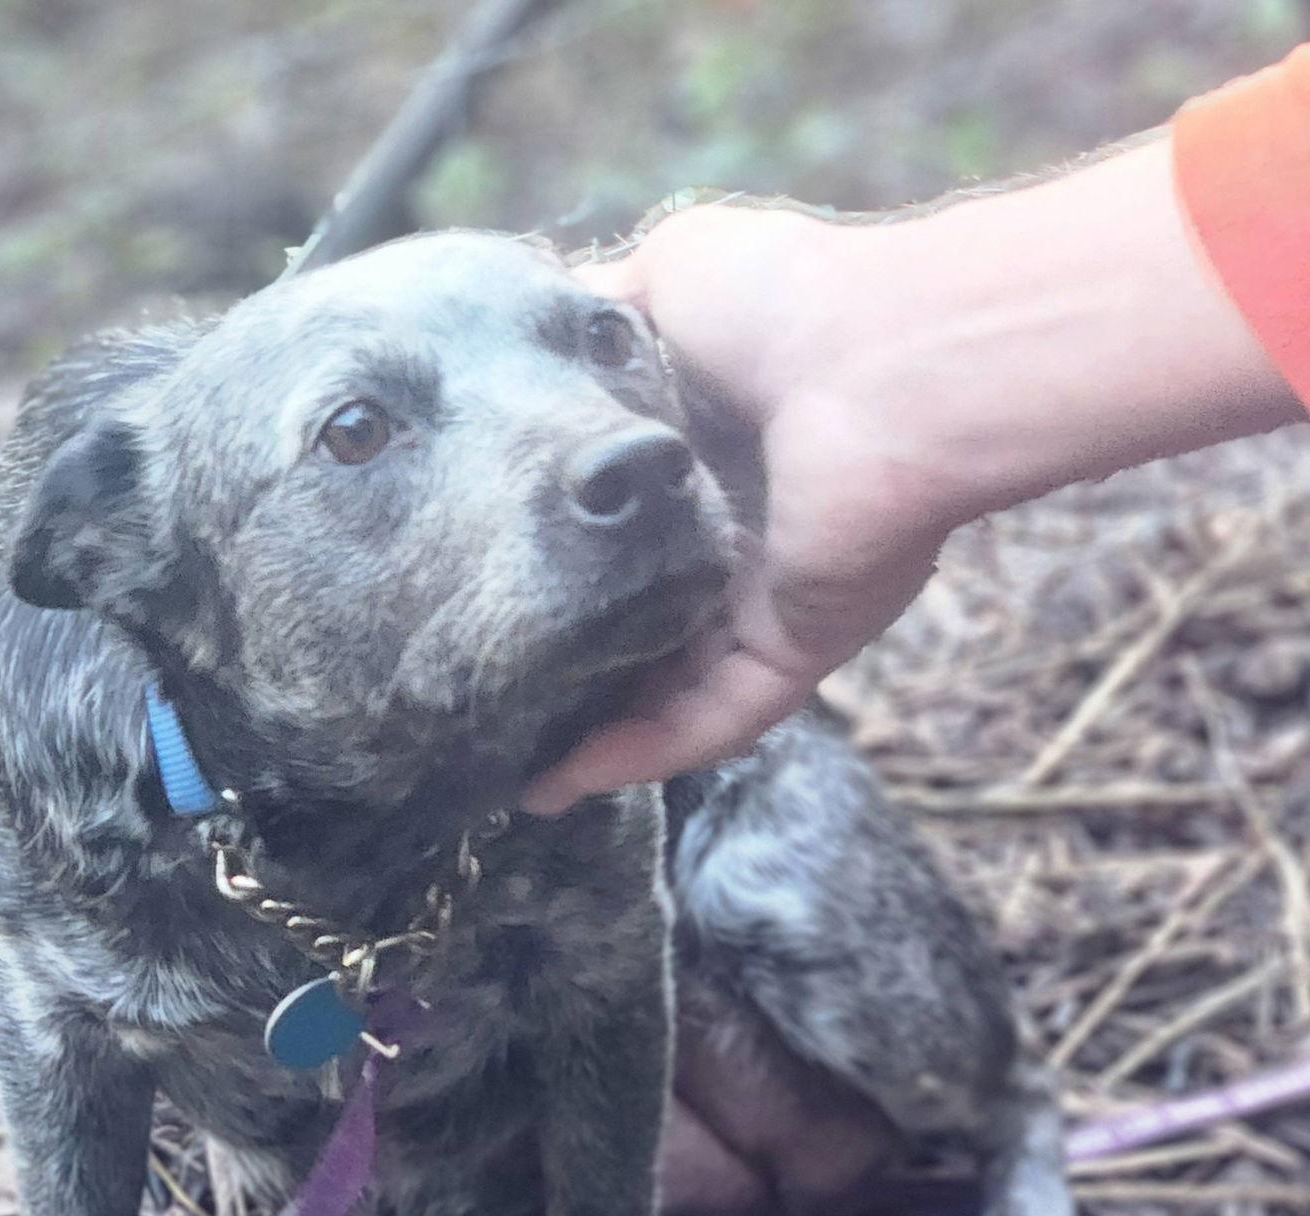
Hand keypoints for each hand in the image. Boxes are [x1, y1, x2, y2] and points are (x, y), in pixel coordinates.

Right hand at [524, 204, 960, 812]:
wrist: (885, 362)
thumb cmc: (788, 303)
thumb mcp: (664, 279)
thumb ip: (597, 317)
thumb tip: (529, 336)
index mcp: (706, 461)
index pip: (622, 531)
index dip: (559, 561)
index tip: (485, 586)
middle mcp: (736, 543)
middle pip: (642, 627)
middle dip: (574, 671)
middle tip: (491, 705)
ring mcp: (768, 603)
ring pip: (670, 694)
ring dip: (596, 742)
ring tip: (518, 778)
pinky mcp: (794, 648)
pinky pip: (711, 720)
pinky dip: (641, 754)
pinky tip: (564, 781)